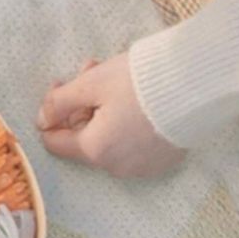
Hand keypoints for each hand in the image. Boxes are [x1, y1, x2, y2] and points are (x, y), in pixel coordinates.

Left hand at [35, 51, 183, 179]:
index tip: (61, 85)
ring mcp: (143, 166)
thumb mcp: (91, 84)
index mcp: (95, 150)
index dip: (52, 112)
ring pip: (107, 137)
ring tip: (112, 76)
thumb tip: (41, 120)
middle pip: (83, 136)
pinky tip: (134, 96)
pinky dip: (125, 122)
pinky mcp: (163, 159)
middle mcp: (117, 166)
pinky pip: (132, 143)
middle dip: (81, 103)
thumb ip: (59, 103)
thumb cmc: (140, 82)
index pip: (55, 141)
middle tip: (90, 70)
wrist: (197, 86)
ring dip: (102, 109)